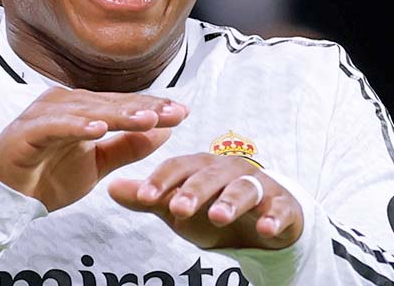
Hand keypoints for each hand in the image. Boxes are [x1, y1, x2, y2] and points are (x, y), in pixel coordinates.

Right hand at [0, 88, 187, 211]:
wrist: (7, 198)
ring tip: (146, 120)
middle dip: (144, 108)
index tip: (183, 112)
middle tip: (173, 113)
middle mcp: (66, 104)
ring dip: (117, 115)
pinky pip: (56, 126)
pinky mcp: (28, 131)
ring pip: (88, 111)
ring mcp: (45, 114)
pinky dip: (77, 126)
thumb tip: (164, 132)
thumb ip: (127, 148)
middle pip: (110, 104)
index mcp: (83, 108)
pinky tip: (99, 129)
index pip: (123, 105)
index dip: (153, 107)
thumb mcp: (98, 165)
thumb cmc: (49, 175)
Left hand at [108, 154, 302, 249]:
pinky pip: (280, 208)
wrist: (262, 226)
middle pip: (209, 176)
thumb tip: (110, 188)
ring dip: (230, 201)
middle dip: (193, 191)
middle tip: (177, 208)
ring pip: (243, 189)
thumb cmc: (215, 209)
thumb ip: (150, 199)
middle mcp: (230, 170)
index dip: (161, 180)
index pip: (179, 167)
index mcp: (202, 166)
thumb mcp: (179, 209)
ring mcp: (259, 185)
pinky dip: (274, 217)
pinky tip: (266, 228)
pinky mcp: (283, 204)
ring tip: (218, 216)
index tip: (143, 196)